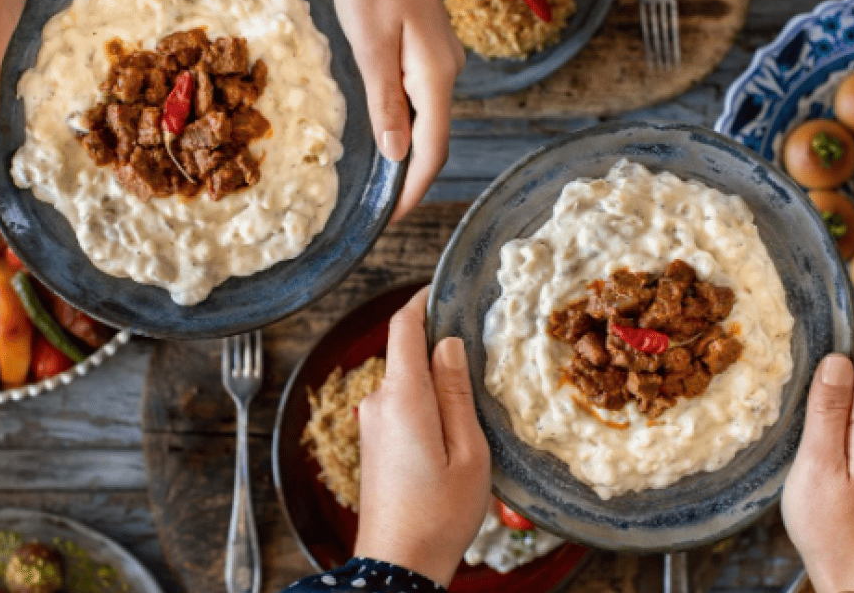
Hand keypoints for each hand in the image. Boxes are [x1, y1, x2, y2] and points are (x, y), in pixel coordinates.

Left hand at [332, 0, 465, 222]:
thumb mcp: (369, 42)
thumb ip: (384, 101)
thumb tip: (397, 154)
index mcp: (433, 76)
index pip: (431, 149)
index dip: (413, 190)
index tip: (390, 220)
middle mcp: (444, 72)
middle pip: (433, 139)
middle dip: (409, 178)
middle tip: (376, 209)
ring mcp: (437, 59)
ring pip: (425, 118)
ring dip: (404, 151)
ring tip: (374, 179)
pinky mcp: (423, 46)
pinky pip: (418, 97)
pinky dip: (401, 122)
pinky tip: (379, 129)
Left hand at [354, 287, 490, 585]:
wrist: (397, 565)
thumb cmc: (439, 514)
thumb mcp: (468, 451)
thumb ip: (456, 392)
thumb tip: (447, 343)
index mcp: (403, 398)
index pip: (403, 327)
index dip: (422, 300)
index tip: (444, 288)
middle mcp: (378, 403)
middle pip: (408, 355)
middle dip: (440, 349)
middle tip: (482, 355)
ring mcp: (371, 423)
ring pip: (407, 383)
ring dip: (435, 384)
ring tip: (474, 405)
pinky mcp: (373, 442)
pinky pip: (400, 406)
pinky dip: (425, 405)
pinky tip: (451, 431)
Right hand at [782, 316, 853, 592]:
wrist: (851, 569)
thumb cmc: (832, 522)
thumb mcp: (820, 462)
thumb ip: (827, 408)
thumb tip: (836, 356)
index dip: (847, 317)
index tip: (814, 295)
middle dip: (832, 336)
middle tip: (787, 315)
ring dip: (827, 363)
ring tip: (787, 344)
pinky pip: (850, 401)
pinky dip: (828, 388)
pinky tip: (799, 388)